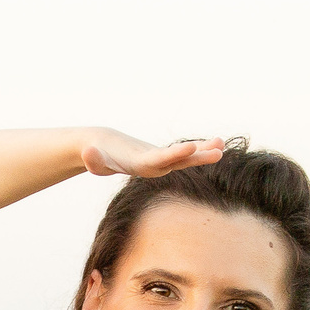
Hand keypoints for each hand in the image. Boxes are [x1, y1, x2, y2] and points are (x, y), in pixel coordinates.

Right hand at [79, 131, 227, 178]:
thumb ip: (92, 160)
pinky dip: (201, 146)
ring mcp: (161, 162)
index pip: (161, 160)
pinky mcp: (163, 155)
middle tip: (217, 153)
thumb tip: (88, 153)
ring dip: (204, 152)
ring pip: (186, 158)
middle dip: (198, 158)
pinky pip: (185, 152)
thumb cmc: (96, 154)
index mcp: (141, 166)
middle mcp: (155, 167)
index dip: (175, 154)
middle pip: (180, 162)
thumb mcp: (93, 158)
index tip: (190, 147)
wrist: (101, 153)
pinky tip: (217, 141)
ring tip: (221, 145)